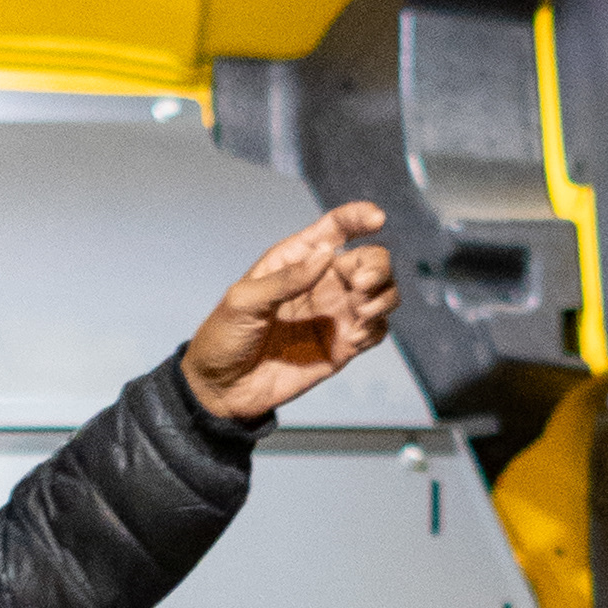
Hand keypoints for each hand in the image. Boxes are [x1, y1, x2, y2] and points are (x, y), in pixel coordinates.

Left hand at [182, 200, 399, 425]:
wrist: (222, 389)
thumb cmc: (224, 337)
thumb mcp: (243, 301)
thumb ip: (285, 279)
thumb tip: (325, 255)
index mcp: (296, 260)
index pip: (336, 228)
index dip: (359, 217)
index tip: (377, 219)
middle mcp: (322, 282)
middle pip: (370, 259)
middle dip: (376, 265)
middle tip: (360, 284)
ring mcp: (335, 314)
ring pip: (382, 292)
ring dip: (384, 296)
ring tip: (364, 312)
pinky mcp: (342, 345)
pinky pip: (377, 330)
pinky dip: (377, 328)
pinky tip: (354, 338)